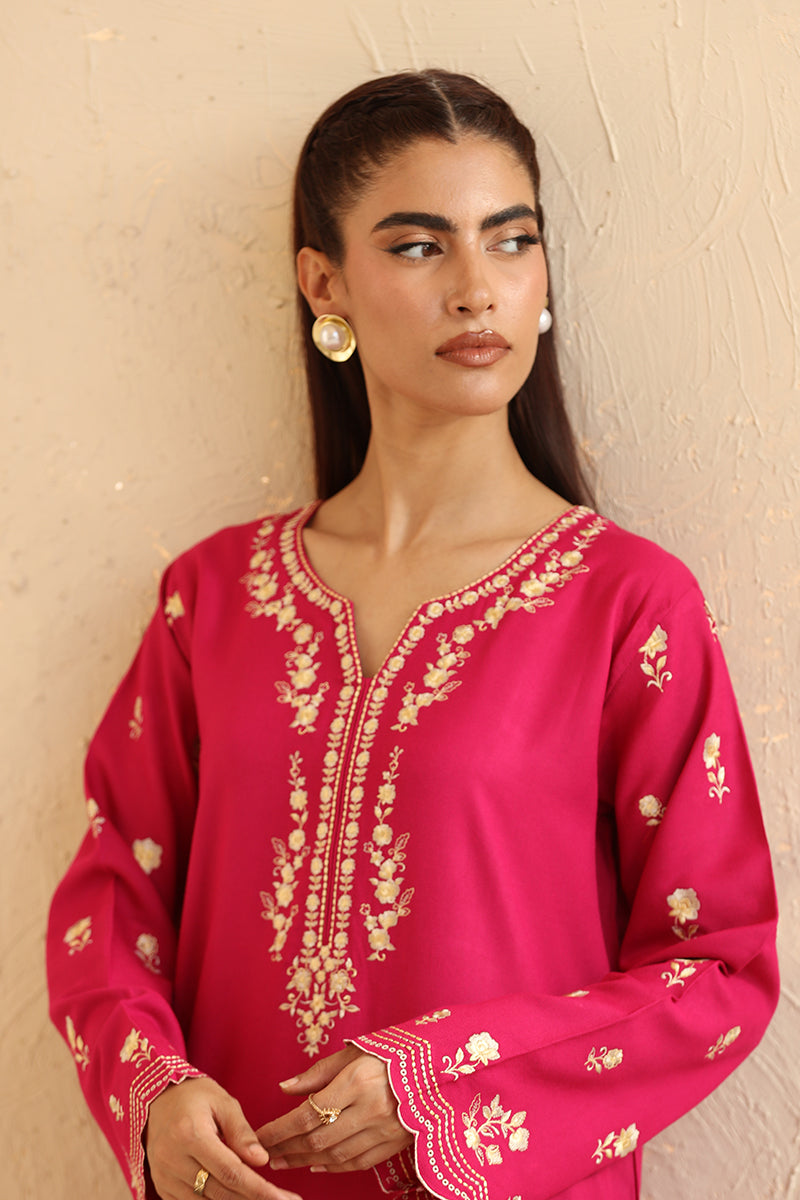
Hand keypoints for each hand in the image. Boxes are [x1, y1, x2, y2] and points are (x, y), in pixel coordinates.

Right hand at [145, 1077, 302, 1199]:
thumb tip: (262, 1161)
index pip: (231, 1172)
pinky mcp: (162, 1187)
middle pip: (220, 1193)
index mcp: (190, 1135)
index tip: (286, 1198)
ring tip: (266, 1199)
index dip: (260, 1190)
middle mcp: (173, 1160)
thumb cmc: (196, 1096)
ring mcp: (164, 1177)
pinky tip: (239, 1199)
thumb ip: (242, 1132)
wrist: (157, 1099)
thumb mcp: (223, 1102)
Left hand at [258, 1046, 412, 1174]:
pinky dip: (334, 1166)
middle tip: (266, 1155)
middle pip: (319, 1138)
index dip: (281, 1129)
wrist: (436, 1065)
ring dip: (306, 1161)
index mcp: (357, 1080)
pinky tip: (316, 1165)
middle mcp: (370, 1108)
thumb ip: (318, 1072)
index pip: (309, 1113)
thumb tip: (284, 1088)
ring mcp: (385, 1129)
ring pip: (336, 1155)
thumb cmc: (390, 1053)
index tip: (260, 1136)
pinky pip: (358, 1162)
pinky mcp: (395, 1143)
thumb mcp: (354, 1051)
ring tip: (284, 1162)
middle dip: (288, 1149)